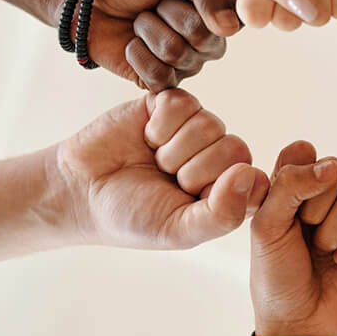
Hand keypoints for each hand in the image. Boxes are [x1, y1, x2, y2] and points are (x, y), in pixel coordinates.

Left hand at [46, 0, 241, 90]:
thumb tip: (230, 27)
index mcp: (218, 11)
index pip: (233, 19)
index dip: (204, 5)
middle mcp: (208, 42)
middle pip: (203, 38)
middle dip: (169, 14)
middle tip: (154, 5)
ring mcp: (186, 65)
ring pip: (176, 54)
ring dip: (148, 31)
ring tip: (139, 21)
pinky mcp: (161, 84)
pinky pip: (159, 77)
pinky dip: (137, 55)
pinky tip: (132, 44)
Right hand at [55, 88, 267, 249]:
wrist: (81, 190)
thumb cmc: (133, 216)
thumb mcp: (179, 231)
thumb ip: (223, 213)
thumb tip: (250, 173)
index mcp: (230, 192)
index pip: (256, 180)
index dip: (224, 190)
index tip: (192, 200)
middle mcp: (219, 158)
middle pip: (234, 149)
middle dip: (192, 170)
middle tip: (165, 179)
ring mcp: (198, 129)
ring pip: (209, 124)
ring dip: (172, 148)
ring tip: (154, 160)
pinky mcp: (172, 104)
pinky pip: (183, 104)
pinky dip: (158, 125)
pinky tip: (145, 137)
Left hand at [250, 140, 336, 335]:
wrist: (302, 324)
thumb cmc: (276, 277)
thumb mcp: (267, 228)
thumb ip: (291, 187)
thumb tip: (332, 165)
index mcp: (285, 189)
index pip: (303, 153)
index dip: (299, 178)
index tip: (287, 210)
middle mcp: (317, 197)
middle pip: (334, 171)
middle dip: (319, 210)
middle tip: (305, 238)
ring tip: (324, 254)